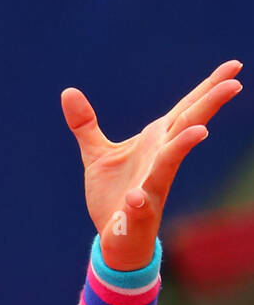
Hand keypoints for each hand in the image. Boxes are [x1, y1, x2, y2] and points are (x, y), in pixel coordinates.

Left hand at [61, 60, 242, 268]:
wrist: (115, 238)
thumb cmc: (114, 195)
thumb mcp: (96, 154)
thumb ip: (85, 124)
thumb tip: (68, 91)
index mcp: (155, 142)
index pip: (186, 109)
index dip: (208, 87)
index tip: (234, 66)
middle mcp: (160, 160)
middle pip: (188, 126)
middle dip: (210, 105)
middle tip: (235, 84)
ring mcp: (153, 185)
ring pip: (170, 163)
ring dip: (184, 146)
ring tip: (200, 131)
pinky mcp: (138, 212)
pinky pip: (139, 205)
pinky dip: (139, 201)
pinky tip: (137, 197)